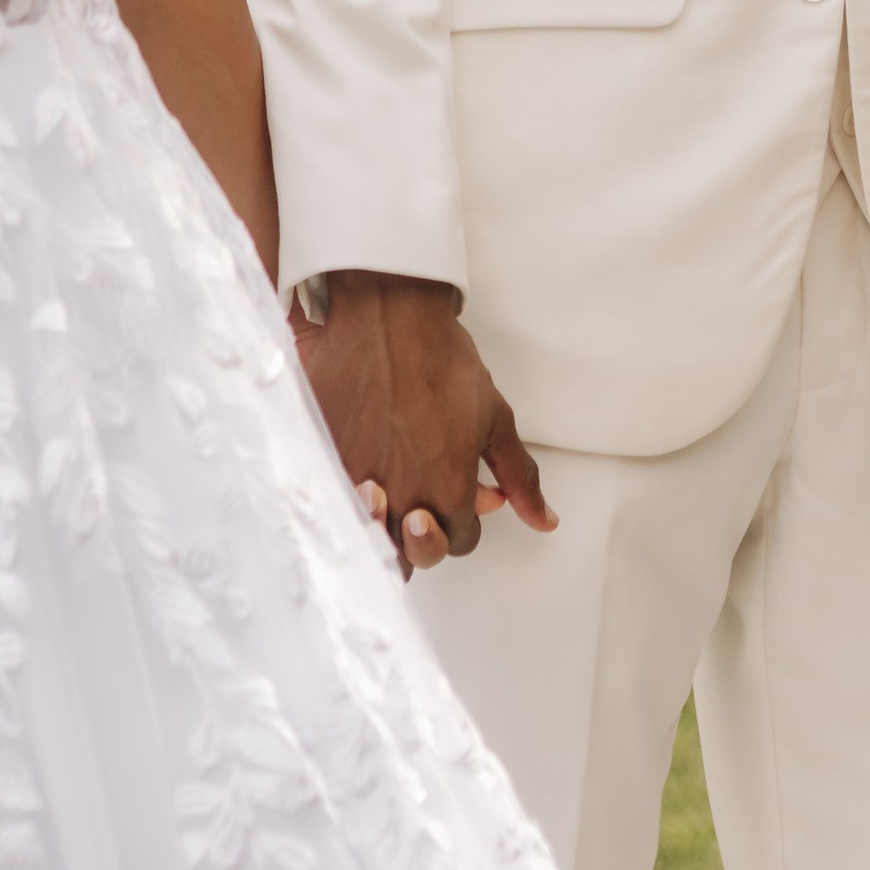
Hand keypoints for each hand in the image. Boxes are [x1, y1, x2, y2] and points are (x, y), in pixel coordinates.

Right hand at [299, 270, 555, 575]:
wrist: (390, 313)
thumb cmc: (444, 362)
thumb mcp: (496, 421)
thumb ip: (519, 478)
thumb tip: (545, 521)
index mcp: (447, 492)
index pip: (457, 542)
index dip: (461, 522)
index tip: (457, 495)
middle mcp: (400, 497)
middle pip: (410, 556)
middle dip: (423, 539)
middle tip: (422, 504)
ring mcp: (356, 479)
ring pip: (369, 537)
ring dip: (383, 525)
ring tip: (389, 493)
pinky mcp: (323, 456)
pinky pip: (333, 500)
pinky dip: (347, 497)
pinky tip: (361, 473)